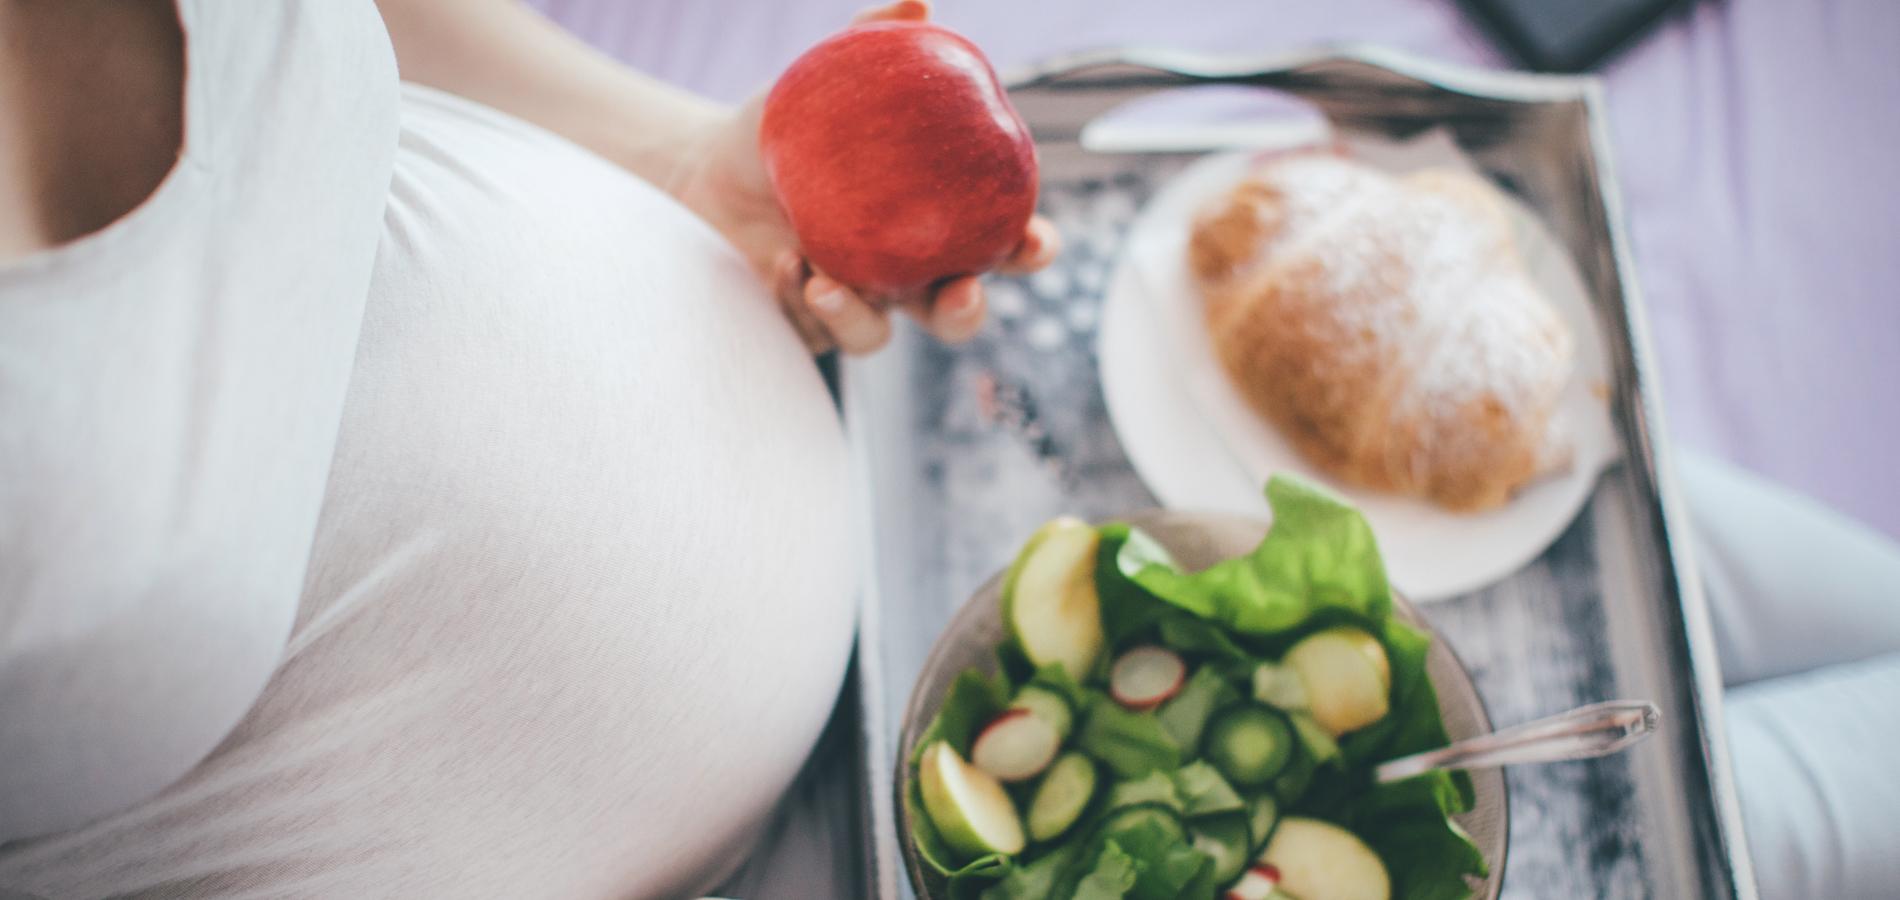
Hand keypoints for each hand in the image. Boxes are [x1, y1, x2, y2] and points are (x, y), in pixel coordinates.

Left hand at [665, 0, 1059, 354]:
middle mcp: (904, 271)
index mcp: (935, 220)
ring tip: (824, 279)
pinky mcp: (804, 324)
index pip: (999, 239)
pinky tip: (783, 265)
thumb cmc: (784, 125)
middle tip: (959, 294)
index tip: (1032, 240)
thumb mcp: (824, 78)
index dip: (1030, 248)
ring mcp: (856, 303)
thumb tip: (919, 3)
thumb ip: (872, 39)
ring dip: (860, 316)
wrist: (703, 169)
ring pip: (881, 339)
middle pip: (956, 312)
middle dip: (968, 312)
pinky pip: (814, 328)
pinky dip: (805, 301)